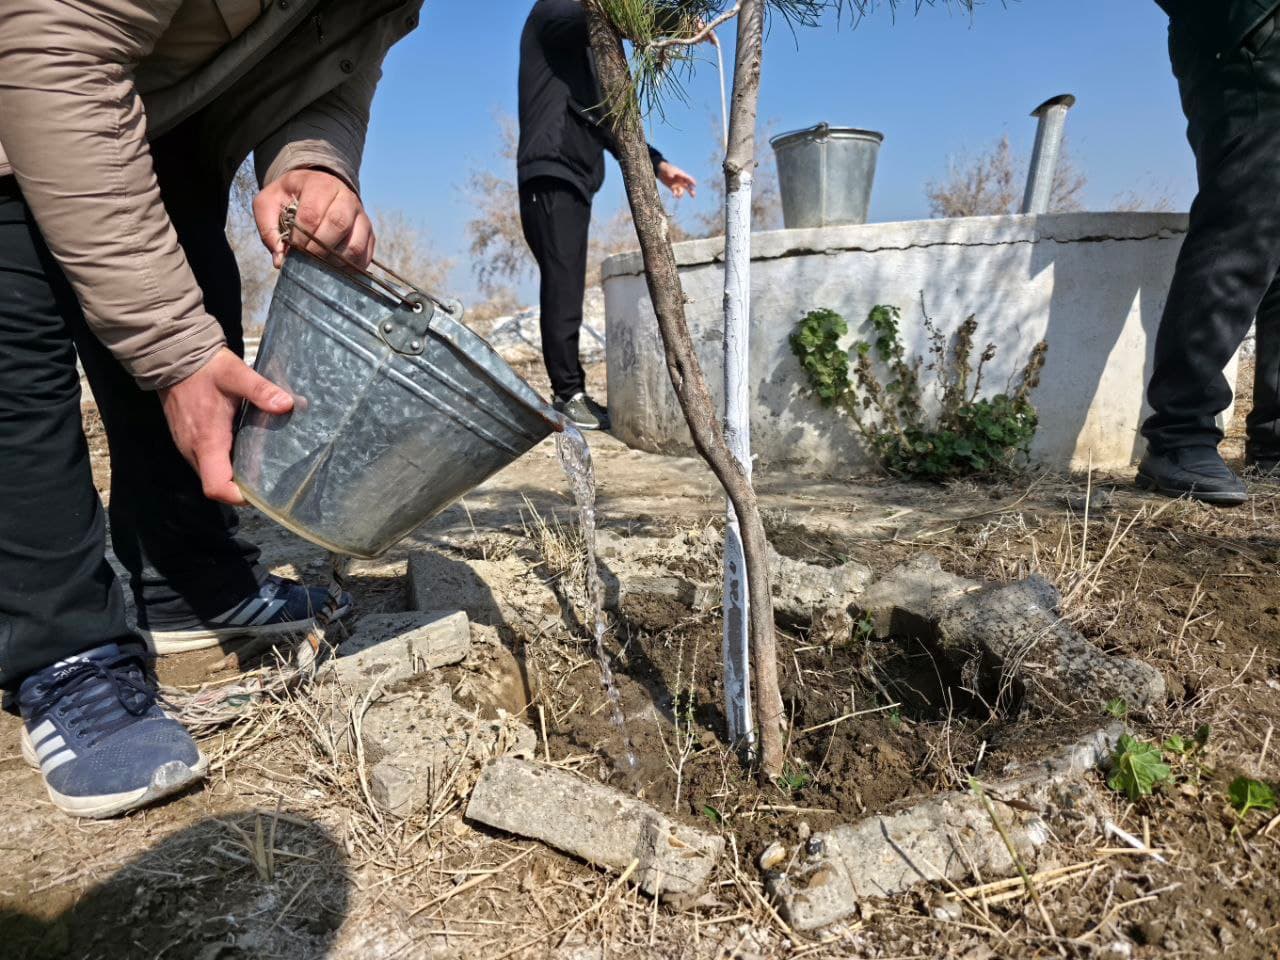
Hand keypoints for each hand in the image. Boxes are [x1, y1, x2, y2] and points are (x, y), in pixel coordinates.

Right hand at [159, 348, 293, 504]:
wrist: (173, 356)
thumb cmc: (205, 367)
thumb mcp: (236, 374)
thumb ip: (261, 390)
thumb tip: (287, 404)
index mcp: (206, 441)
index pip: (216, 487)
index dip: (238, 497)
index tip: (262, 491)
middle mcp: (193, 450)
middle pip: (217, 484)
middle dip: (242, 487)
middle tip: (271, 477)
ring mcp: (188, 446)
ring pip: (212, 473)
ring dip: (234, 474)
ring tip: (262, 464)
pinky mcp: (189, 439)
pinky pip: (208, 460)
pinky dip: (226, 461)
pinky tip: (245, 448)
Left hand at [254, 168, 375, 269]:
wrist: (318, 188)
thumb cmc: (290, 198)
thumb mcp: (269, 203)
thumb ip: (267, 228)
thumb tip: (280, 260)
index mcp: (320, 185)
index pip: (312, 214)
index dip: (301, 237)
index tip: (292, 248)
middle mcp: (346, 197)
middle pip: (338, 226)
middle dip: (318, 249)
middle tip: (305, 258)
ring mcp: (361, 216)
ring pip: (355, 245)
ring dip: (335, 261)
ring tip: (320, 263)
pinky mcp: (369, 234)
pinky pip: (365, 256)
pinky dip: (350, 268)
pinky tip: (334, 267)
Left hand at [657, 161, 696, 198]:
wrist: (660, 171)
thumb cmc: (666, 168)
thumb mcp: (668, 170)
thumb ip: (670, 173)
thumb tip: (671, 176)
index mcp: (681, 175)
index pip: (688, 178)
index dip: (692, 181)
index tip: (695, 185)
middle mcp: (681, 181)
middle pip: (688, 186)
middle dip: (691, 191)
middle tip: (693, 196)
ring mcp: (677, 185)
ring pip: (682, 191)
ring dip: (681, 194)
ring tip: (678, 196)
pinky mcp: (672, 188)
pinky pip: (675, 192)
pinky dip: (675, 195)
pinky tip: (673, 196)